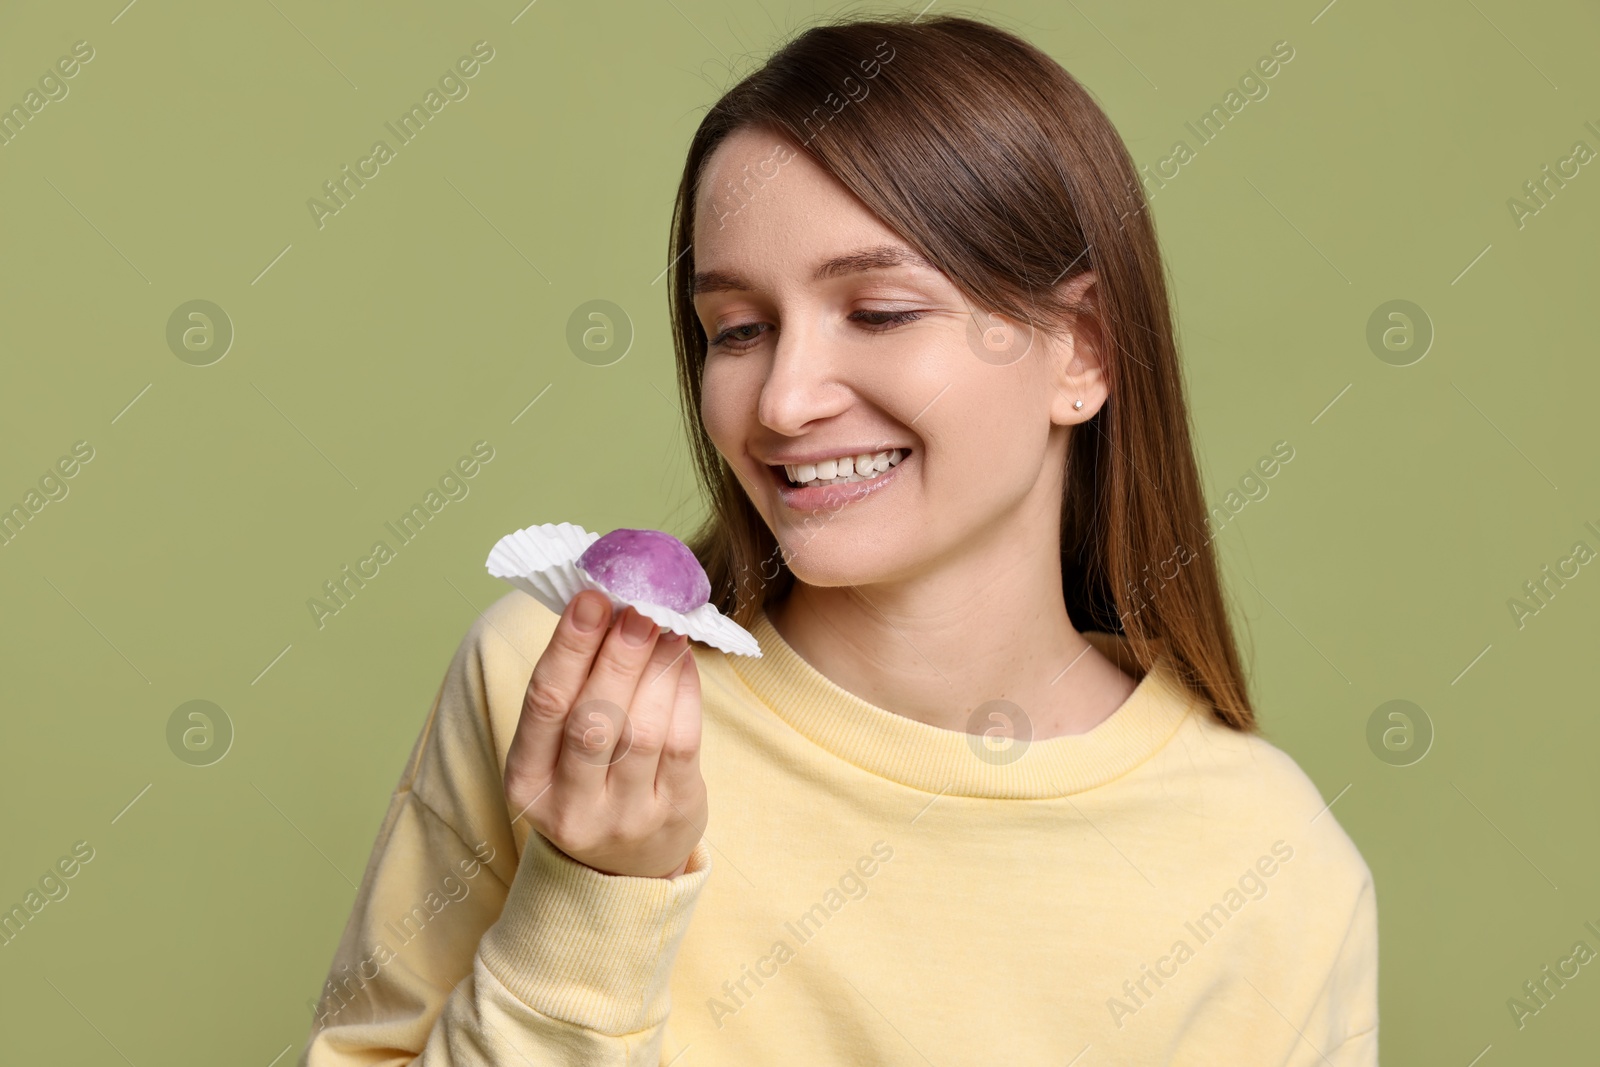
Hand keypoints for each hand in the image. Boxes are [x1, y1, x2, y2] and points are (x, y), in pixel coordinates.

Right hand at [503, 590, 705, 878]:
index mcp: (527, 781)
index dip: (568, 647)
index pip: (545, 704)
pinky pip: (682, 743)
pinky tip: (682, 660)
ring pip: (642, 731)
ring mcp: (624, 816)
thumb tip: (608, 604)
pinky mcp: (673, 814)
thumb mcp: (558, 748)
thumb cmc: (586, 781)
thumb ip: (575, 685)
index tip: (590, 598)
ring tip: (665, 624)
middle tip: (639, 606)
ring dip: (657, 668)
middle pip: (593, 720)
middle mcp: (570, 805)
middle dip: (617, 656)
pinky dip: (684, 692)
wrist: (623, 866)